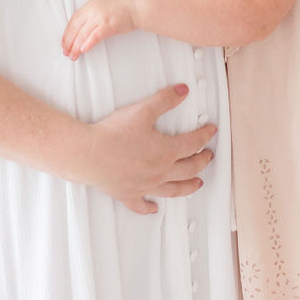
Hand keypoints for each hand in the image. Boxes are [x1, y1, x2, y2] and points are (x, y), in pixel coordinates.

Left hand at [62, 0, 136, 58]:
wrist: (137, 7)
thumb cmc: (121, 8)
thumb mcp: (101, 6)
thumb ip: (90, 14)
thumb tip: (79, 29)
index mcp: (89, 5)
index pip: (73, 21)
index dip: (66, 34)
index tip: (63, 43)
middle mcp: (92, 10)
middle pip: (75, 28)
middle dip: (69, 42)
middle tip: (66, 52)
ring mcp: (100, 17)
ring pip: (83, 34)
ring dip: (76, 47)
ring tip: (73, 56)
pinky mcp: (108, 25)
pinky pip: (95, 36)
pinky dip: (88, 43)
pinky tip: (83, 50)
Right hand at [81, 84, 217, 215]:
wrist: (89, 154)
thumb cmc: (114, 134)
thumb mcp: (142, 110)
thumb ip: (165, 100)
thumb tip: (184, 91)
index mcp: (166, 151)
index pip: (193, 143)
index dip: (205, 136)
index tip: (211, 131)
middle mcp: (160, 172)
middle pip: (188, 169)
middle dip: (202, 161)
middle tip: (209, 156)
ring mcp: (145, 186)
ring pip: (173, 189)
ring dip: (188, 186)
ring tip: (197, 183)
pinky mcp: (128, 194)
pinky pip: (142, 205)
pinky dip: (150, 207)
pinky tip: (154, 208)